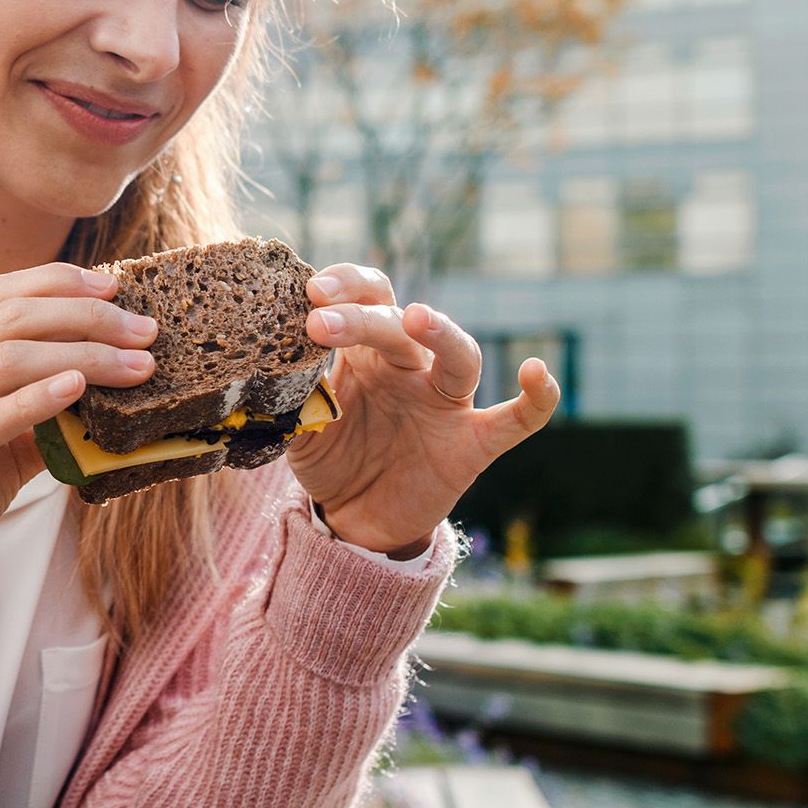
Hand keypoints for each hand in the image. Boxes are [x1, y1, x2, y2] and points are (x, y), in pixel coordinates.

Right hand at [0, 263, 159, 632]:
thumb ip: (37, 419)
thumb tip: (102, 397)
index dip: (58, 282)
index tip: (113, 287)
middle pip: (10, 318)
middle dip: (86, 316)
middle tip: (144, 331)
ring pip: (4, 361)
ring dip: (81, 356)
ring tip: (134, 365)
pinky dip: (36, 398)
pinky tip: (77, 389)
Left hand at [286, 264, 559, 556]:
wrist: (355, 520)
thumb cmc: (329, 458)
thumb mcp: (301, 427)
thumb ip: (293, 396)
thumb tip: (270, 367)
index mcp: (366, 351)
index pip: (364, 298)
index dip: (341, 287)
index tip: (308, 292)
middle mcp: (410, 367)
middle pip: (398, 325)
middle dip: (361, 317)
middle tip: (320, 319)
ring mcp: (445, 403)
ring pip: (458, 356)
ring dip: (441, 332)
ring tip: (415, 317)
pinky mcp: (474, 444)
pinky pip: (517, 419)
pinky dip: (536, 397)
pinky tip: (537, 373)